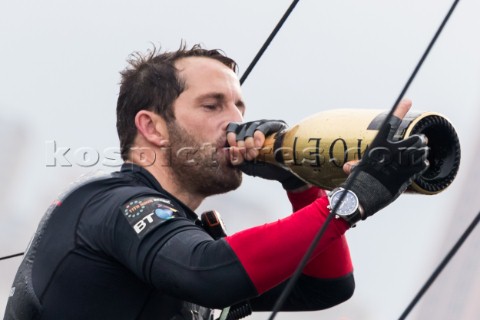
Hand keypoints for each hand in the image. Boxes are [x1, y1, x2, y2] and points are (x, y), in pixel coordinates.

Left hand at [226, 120, 307, 190]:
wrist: (286, 173)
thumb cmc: (268, 168)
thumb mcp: (248, 166)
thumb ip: (237, 160)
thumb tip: (230, 150)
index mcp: (246, 136)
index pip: (234, 129)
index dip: (231, 135)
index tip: (234, 146)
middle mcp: (255, 129)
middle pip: (241, 127)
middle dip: (241, 142)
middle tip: (248, 155)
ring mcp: (266, 126)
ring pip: (251, 125)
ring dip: (249, 139)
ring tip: (254, 152)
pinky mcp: (277, 125)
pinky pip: (264, 125)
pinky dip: (259, 134)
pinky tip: (259, 144)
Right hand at [343, 99, 429, 218]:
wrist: (361, 196)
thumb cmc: (357, 181)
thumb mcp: (357, 170)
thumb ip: (356, 166)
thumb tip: (348, 167)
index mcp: (379, 145)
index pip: (391, 123)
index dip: (400, 110)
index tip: (408, 100)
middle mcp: (391, 151)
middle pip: (414, 139)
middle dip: (419, 140)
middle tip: (422, 140)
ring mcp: (400, 163)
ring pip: (420, 151)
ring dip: (423, 151)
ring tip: (423, 151)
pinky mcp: (406, 175)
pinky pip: (421, 165)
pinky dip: (423, 164)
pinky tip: (422, 164)